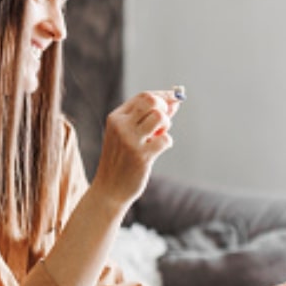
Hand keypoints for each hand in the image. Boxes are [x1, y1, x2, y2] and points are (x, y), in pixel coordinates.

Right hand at [91, 89, 182, 203]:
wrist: (109, 189)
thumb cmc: (122, 159)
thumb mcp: (130, 134)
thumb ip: (149, 117)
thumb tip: (175, 101)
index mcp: (116, 117)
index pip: (144, 96)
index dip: (163, 96)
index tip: (175, 98)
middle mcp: (121, 125)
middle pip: (152, 101)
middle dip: (164, 108)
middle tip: (162, 123)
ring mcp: (130, 140)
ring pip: (160, 117)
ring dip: (166, 125)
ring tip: (158, 137)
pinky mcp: (141, 156)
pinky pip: (165, 139)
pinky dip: (166, 143)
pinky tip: (156, 151)